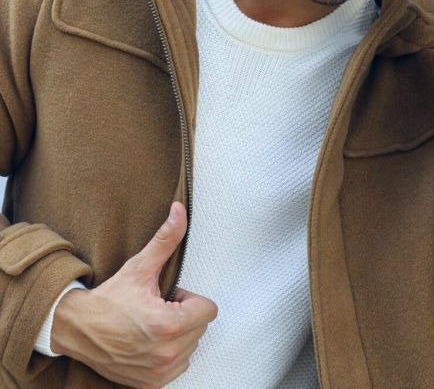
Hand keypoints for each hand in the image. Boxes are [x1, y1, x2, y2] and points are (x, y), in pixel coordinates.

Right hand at [51, 202, 217, 388]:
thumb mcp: (140, 266)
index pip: (208, 310)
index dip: (189, 299)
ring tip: (151, 325)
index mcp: (168, 325)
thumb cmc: (110, 298)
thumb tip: (181, 210)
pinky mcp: (151, 385)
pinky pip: (179, 366)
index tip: (169, 296)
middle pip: (200, 327)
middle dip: (184, 315)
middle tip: (157, 308)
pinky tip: (148, 341)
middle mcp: (167, 354)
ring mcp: (159, 373)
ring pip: (191, 347)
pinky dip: (169, 354)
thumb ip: (166, 239)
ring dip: (179, 335)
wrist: (78, 328)